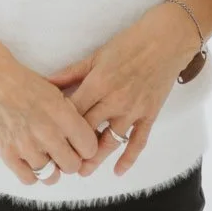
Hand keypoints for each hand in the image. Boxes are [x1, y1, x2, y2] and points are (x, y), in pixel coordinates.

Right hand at [0, 54, 99, 185]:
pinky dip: (32, 173)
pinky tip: (31, 160)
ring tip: (46, 156)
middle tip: (63, 151)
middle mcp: (46, 132)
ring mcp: (26, 146)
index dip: (86, 146)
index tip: (80, 144)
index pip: (89, 147)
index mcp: (61, 114)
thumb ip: (70, 116)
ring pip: (51, 176)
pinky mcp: (8, 155)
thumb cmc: (25, 83)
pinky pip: (29, 179)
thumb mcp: (55, 92)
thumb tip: (82, 137)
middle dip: (71, 159)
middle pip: (72, 165)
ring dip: (51, 168)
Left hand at [45, 4, 196, 177]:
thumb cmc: (129, 44)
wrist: (165, 40)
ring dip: (96, 158)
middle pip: (89, 131)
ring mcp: (134, 110)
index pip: (73, 112)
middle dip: (74, 147)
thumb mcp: (96, 56)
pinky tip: (118, 171)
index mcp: (98, 83)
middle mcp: (115, 100)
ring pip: (111, 141)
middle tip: (61, 159)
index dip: (60, 126)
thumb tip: (46, 83)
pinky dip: (129, 158)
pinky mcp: (150, 115)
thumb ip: (71, 73)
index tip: (50, 136)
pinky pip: (138, 141)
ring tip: (83, 171)